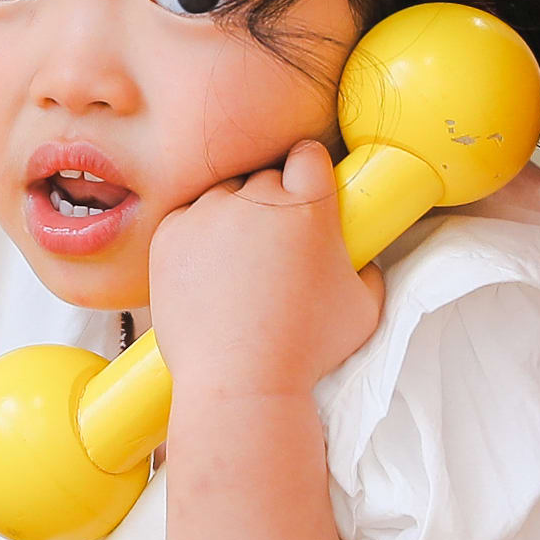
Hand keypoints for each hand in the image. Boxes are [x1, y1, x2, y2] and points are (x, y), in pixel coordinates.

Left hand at [143, 141, 383, 404]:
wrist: (240, 383)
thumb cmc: (308, 351)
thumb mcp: (366, 308)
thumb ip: (369, 269)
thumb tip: (362, 256)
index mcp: (309, 206)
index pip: (308, 155)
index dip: (309, 172)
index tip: (305, 190)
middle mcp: (256, 199)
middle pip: (265, 176)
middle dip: (273, 203)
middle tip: (275, 248)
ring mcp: (208, 213)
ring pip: (223, 196)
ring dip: (232, 218)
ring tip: (239, 269)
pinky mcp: (170, 234)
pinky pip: (187, 219)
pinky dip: (196, 238)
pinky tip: (210, 276)